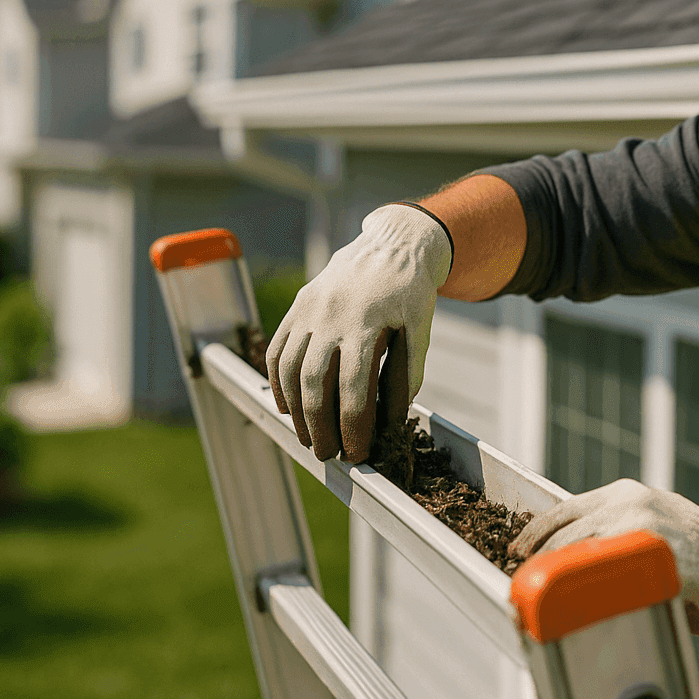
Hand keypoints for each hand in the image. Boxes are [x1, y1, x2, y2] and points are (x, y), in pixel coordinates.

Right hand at [267, 204, 451, 461]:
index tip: (356, 453)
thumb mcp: (420, 327)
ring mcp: (309, 310)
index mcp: (367, 323)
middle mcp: (332, 316)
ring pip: (291, 369)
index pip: (354, 388)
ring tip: (307, 436)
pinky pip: (279, 349)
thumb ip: (410, 370)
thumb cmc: (411, 291)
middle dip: (319, 425)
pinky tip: (286, 405)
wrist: (392, 244)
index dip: (353, 426)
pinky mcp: (298, 306)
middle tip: (327, 454)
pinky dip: (277, 381)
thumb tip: (396, 417)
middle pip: (315, 383)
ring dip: (295, 409)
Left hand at [510, 479, 698, 641]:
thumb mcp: (649, 520)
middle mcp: (630, 504)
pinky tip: (575, 604)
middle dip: (539, 558)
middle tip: (523, 578)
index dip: (536, 530)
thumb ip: (614, 525)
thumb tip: (569, 546)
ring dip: (556, 576)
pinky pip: (608, 576)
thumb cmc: (693, 550)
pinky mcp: (654, 558)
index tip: (516, 548)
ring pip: (580, 553)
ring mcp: (642, 529)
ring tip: (541, 595)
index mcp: (625, 494)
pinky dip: (586, 591)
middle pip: (566, 532)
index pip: (565, 507)